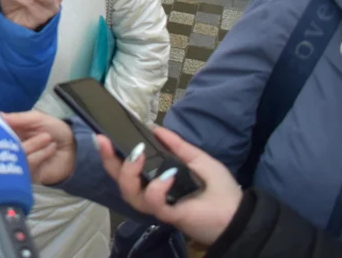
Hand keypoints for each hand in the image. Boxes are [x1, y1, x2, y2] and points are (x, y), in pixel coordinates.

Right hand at [1, 110, 76, 184]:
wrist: (74, 151)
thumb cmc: (56, 131)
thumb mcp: (37, 118)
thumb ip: (18, 118)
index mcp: (12, 132)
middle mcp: (12, 147)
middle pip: (2, 144)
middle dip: (14, 137)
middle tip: (27, 133)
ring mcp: (18, 162)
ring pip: (15, 155)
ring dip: (33, 145)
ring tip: (47, 139)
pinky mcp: (27, 175)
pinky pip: (26, 166)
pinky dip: (39, 156)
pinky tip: (50, 149)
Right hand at [97, 127, 241, 245]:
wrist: (238, 215)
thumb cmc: (219, 189)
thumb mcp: (197, 158)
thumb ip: (177, 145)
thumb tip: (154, 127)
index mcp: (155, 179)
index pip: (127, 167)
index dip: (113, 152)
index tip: (104, 134)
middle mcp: (151, 192)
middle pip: (120, 180)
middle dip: (108, 159)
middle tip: (103, 140)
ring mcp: (157, 205)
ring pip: (129, 192)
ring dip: (129, 172)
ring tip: (138, 155)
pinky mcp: (168, 215)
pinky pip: (153, 202)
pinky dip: (157, 188)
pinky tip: (168, 177)